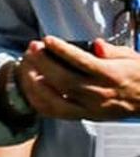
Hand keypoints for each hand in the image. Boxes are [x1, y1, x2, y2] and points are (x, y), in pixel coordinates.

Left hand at [17, 37, 139, 121]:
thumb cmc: (137, 74)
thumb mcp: (131, 57)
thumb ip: (113, 51)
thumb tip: (97, 45)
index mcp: (111, 76)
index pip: (83, 63)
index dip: (62, 50)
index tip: (47, 39)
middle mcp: (100, 94)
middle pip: (66, 81)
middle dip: (44, 63)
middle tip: (32, 48)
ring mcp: (92, 108)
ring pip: (59, 101)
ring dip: (38, 84)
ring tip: (27, 67)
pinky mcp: (88, 117)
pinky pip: (59, 114)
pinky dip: (42, 103)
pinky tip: (31, 89)